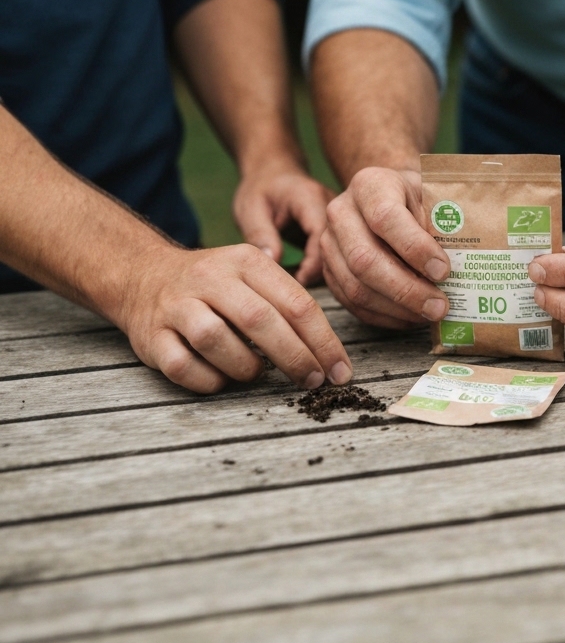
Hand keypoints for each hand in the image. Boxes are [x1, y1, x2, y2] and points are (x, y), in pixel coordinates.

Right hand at [120, 244, 351, 392]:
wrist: (146, 277)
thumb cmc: (217, 287)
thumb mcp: (254, 276)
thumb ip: (289, 304)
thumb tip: (331, 355)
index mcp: (246, 260)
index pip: (296, 302)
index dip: (323, 341)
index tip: (340, 370)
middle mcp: (210, 277)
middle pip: (260, 320)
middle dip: (295, 357)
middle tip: (312, 381)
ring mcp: (177, 305)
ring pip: (215, 340)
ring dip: (245, 367)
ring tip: (256, 373)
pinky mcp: (152, 335)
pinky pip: (182, 366)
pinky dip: (208, 380)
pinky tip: (221, 379)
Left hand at [233, 160, 334, 285]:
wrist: (274, 172)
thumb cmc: (260, 188)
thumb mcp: (250, 208)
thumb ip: (260, 234)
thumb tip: (273, 265)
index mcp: (310, 197)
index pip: (323, 235)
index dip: (313, 264)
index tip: (296, 282)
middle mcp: (334, 205)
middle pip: (340, 245)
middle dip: (322, 271)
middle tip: (295, 288)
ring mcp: (341, 217)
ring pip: (345, 251)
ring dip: (328, 272)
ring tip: (300, 284)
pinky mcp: (341, 228)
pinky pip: (342, 252)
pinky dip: (328, 268)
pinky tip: (308, 277)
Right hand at [320, 167, 450, 329]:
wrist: (388, 197)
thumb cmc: (418, 198)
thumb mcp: (432, 194)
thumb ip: (441, 222)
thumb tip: (458, 266)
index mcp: (369, 185)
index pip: (386, 218)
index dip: (415, 248)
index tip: (444, 271)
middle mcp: (341, 212)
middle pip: (365, 260)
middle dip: (406, 290)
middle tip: (439, 307)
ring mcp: (330, 244)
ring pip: (356, 288)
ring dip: (397, 309)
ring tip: (429, 315)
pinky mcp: (329, 272)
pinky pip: (352, 304)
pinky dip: (385, 317)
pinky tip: (411, 317)